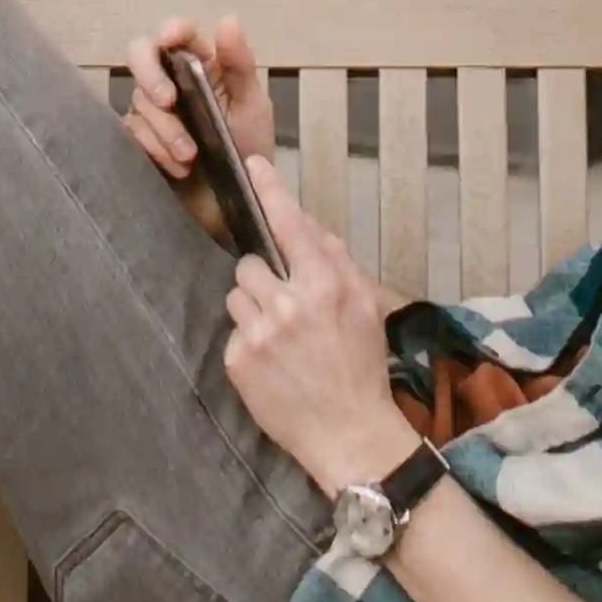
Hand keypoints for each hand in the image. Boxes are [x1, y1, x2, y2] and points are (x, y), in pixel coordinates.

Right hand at [121, 13, 273, 252]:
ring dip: (165, 129)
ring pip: (138, 101)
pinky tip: (179, 167)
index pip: (179, 33)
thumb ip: (240, 64)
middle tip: (168, 100)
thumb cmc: (250, 150)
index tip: (170, 39)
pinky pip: (132, 134)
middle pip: (140, 55)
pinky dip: (156, 149)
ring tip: (191, 156)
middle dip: (150, 75)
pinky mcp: (140, 140)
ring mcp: (152, 111)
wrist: (238, 203)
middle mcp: (171, 80)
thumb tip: (226, 19)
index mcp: (202, 64)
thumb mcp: (252, 105)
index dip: (170, 30)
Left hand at [221, 160, 416, 497]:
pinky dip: (249, 342)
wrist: (349, 435)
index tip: (254, 166)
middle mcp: (290, 304)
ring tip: (281, 339)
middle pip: (251, 264)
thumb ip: (339, 264)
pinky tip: (274, 364)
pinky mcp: (238, 360)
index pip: (291, 225)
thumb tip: (311, 229)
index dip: (272, 191)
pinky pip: (233, 332)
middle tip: (288, 309)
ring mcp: (260, 334)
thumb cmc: (362, 371)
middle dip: (266, 280)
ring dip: (254, 309)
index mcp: (326, 286)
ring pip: (237, 295)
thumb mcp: (367, 309)